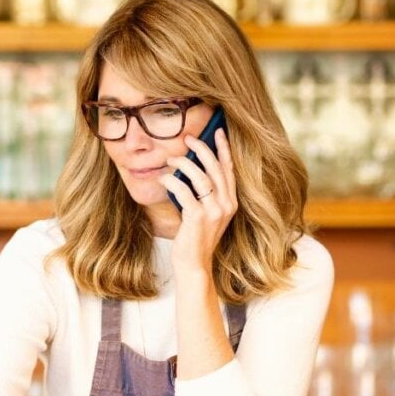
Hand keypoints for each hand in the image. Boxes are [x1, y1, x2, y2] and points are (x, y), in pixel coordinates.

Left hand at [158, 128, 237, 274]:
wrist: (194, 264)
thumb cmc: (196, 237)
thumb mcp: (207, 213)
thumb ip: (205, 194)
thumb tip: (191, 167)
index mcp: (231, 202)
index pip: (229, 169)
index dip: (224, 149)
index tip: (218, 131)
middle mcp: (226, 205)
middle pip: (215, 168)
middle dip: (201, 149)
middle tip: (188, 138)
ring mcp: (214, 211)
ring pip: (200, 176)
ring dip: (183, 164)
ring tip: (170, 160)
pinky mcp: (198, 217)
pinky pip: (184, 190)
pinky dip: (171, 181)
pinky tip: (162, 178)